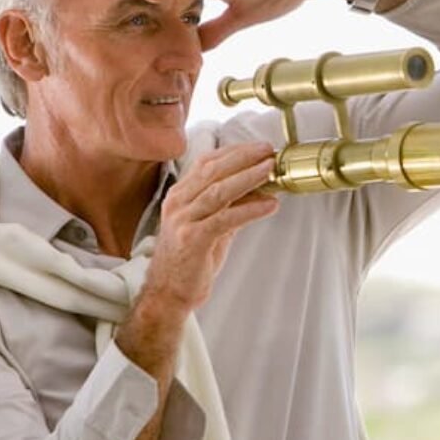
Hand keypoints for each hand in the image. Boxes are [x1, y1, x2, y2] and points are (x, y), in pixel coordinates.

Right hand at [141, 142, 278, 315]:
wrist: (168, 292)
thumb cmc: (190, 258)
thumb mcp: (213, 224)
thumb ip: (233, 205)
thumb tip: (263, 189)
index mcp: (180, 194)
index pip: (207, 162)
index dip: (235, 152)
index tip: (259, 147)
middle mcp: (178, 203)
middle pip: (214, 171)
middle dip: (244, 158)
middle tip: (269, 151)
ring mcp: (183, 220)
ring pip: (219, 191)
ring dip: (248, 178)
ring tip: (271, 170)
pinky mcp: (192, 240)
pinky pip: (225, 219)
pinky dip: (250, 209)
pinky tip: (270, 205)